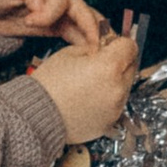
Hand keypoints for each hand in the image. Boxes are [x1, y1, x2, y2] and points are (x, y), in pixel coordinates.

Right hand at [40, 18, 140, 143]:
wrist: (36, 117)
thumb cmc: (49, 85)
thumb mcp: (70, 53)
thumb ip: (93, 48)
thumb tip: (105, 48)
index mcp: (109, 67)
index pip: (130, 47)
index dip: (119, 43)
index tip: (112, 45)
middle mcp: (117, 88)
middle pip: (131, 66)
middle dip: (119, 62)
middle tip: (100, 63)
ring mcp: (115, 107)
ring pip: (125, 86)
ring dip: (114, 81)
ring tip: (91, 83)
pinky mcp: (110, 122)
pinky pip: (115, 104)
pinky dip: (107, 99)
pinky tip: (88, 98)